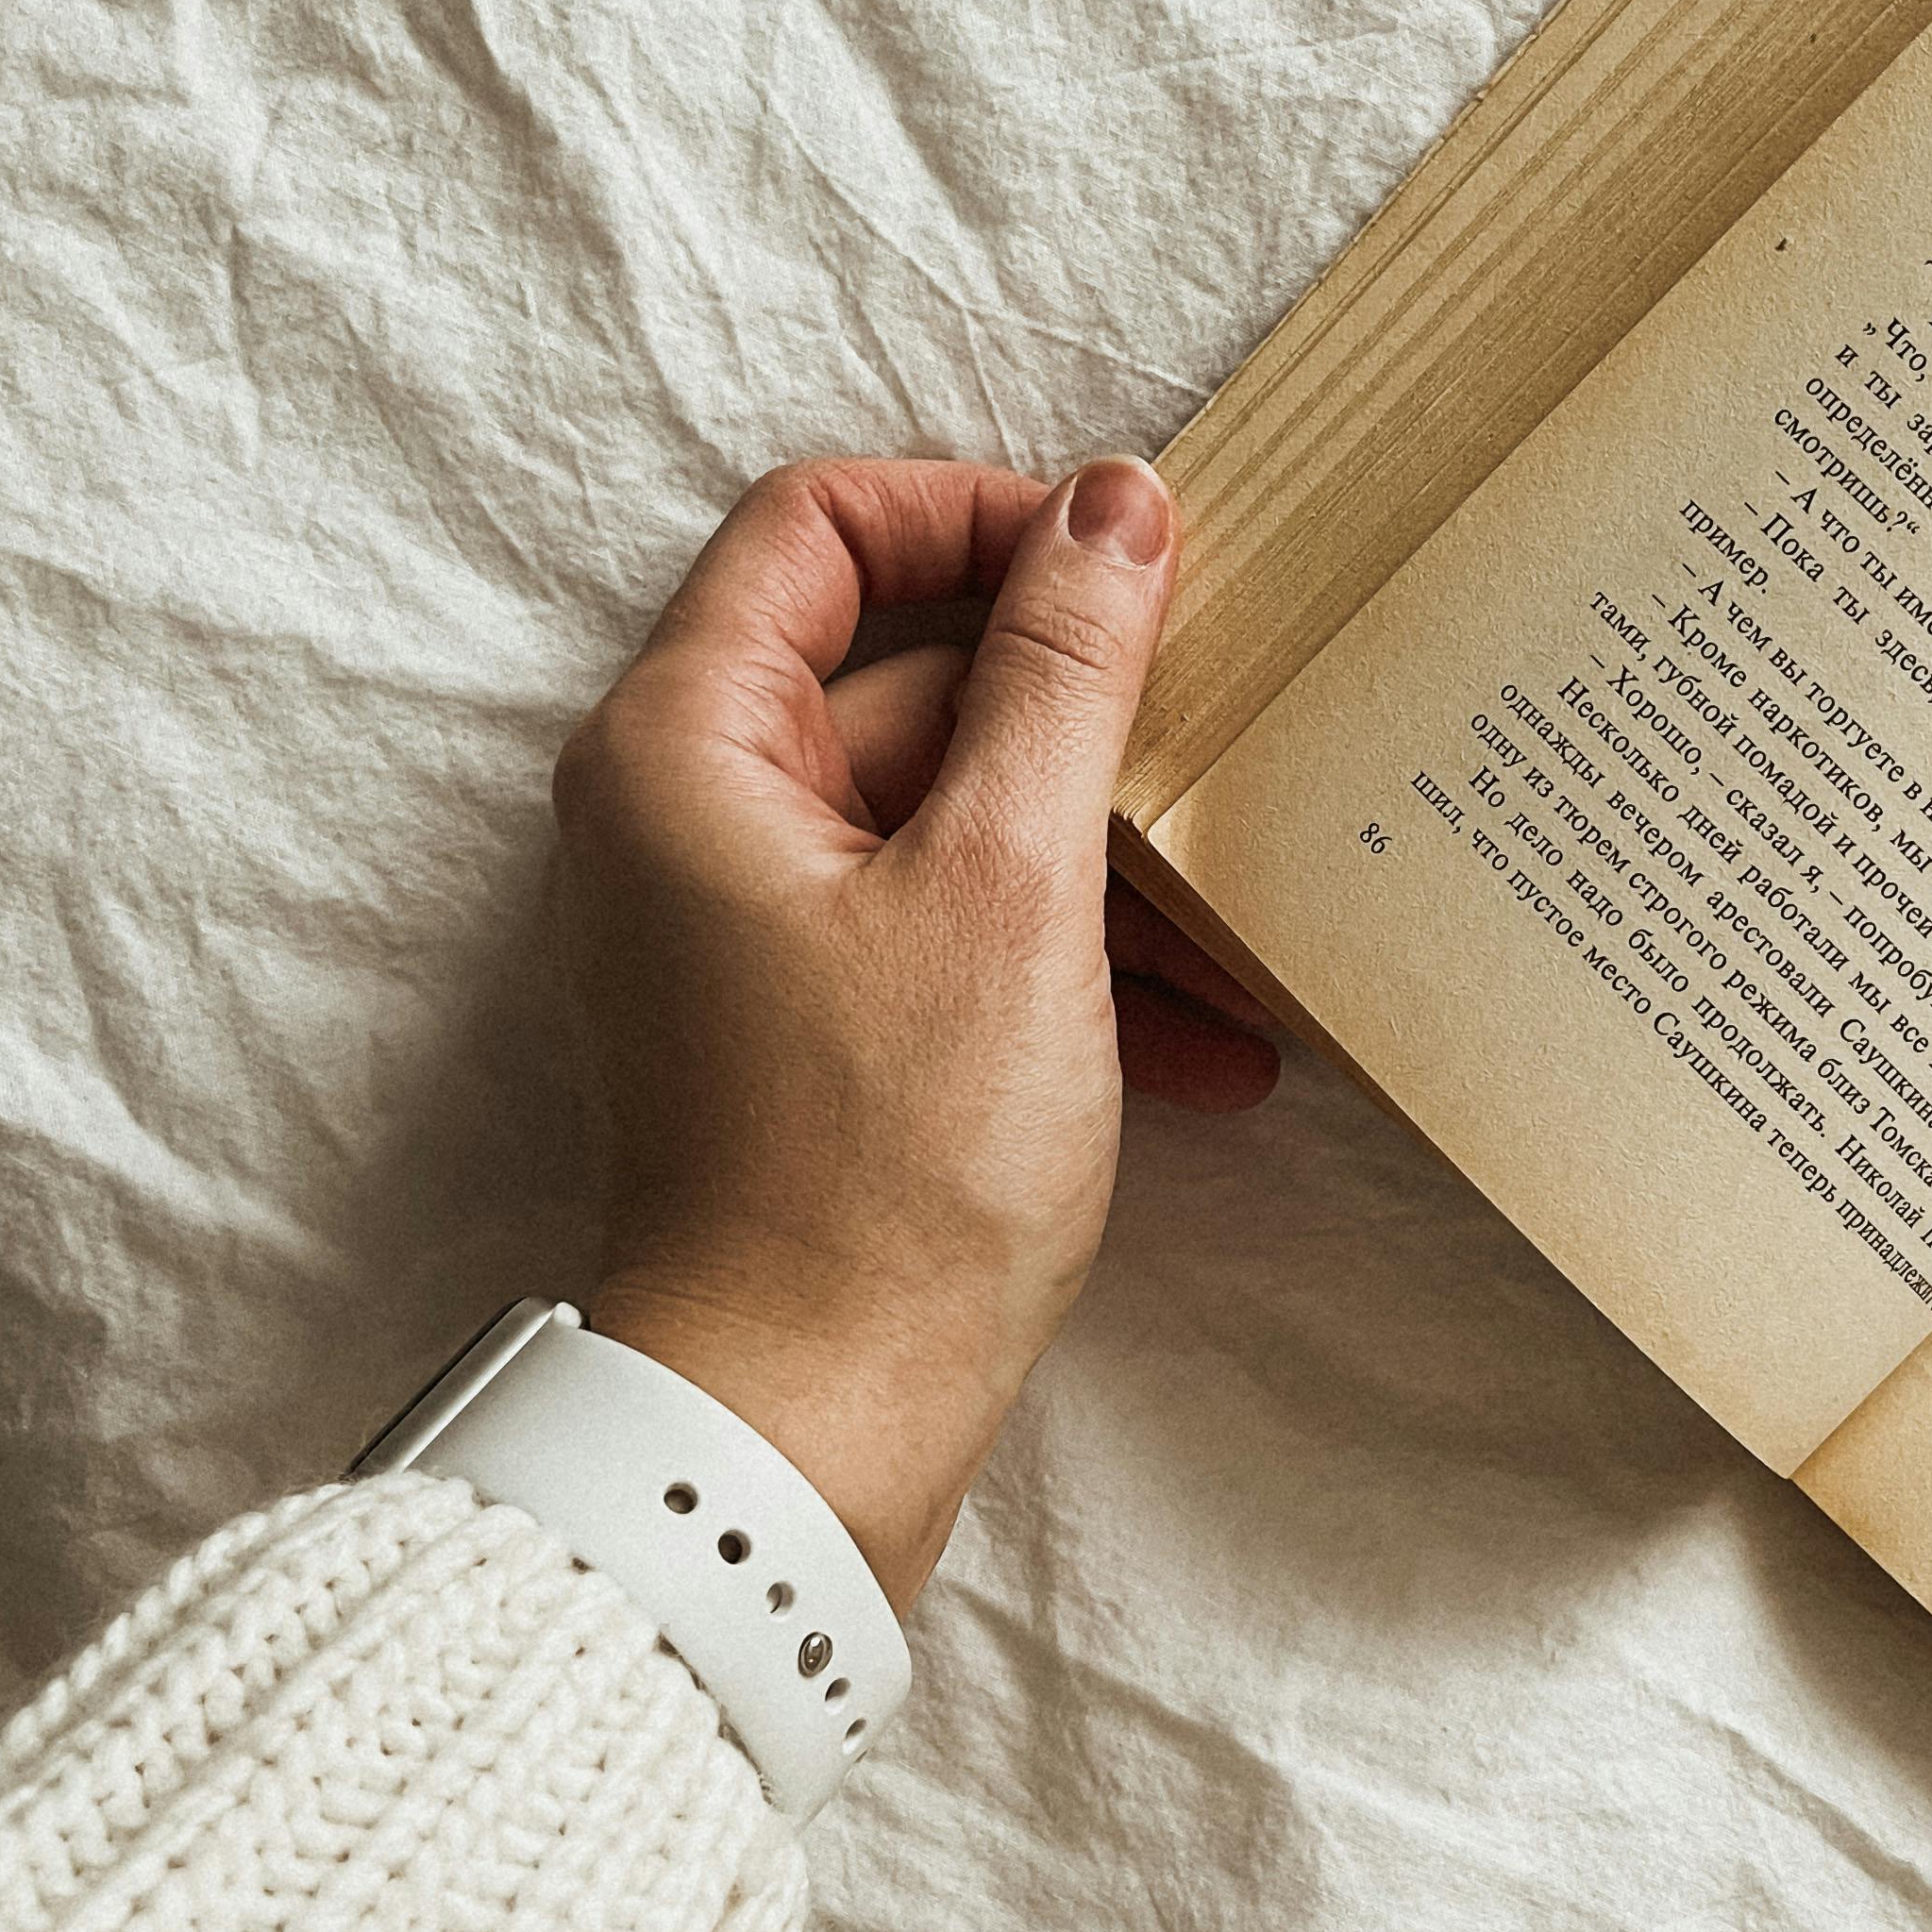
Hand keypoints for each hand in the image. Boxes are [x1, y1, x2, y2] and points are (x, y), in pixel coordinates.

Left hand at [551, 455, 1277, 1605]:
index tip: (1127, 564)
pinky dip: (1064, 963)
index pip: (819, 526)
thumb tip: (1109, 500)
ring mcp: (738, 927)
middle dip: (1080, 724)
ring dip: (1100, 864)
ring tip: (1247, 940)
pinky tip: (1211, 1048)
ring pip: (944, 816)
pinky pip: (943, 931)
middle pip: (901, 676)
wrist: (802, 1431)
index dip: (980, 514)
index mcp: (685, 746)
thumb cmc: (884, 1166)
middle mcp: (684, 817)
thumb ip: (1062, 674)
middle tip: (1230, 753)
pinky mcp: (800, 1027)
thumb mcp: (1008, 885)